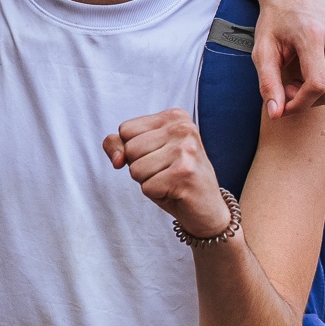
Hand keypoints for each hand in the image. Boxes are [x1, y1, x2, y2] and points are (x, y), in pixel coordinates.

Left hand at [104, 109, 231, 238]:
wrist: (208, 209)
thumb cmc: (174, 178)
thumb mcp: (145, 154)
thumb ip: (119, 145)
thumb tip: (117, 159)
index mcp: (174, 116)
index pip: (125, 130)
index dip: (133, 151)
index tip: (159, 156)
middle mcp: (183, 128)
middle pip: (130, 149)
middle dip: (140, 166)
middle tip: (165, 172)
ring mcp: (185, 150)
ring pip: (136, 169)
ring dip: (148, 181)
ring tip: (170, 181)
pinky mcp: (184, 173)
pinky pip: (146, 187)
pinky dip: (156, 194)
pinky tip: (175, 191)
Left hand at [251, 0, 324, 115]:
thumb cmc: (273, 21)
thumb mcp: (262, 50)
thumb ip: (267, 82)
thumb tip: (276, 115)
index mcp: (313, 35)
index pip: (316, 85)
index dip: (299, 103)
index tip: (283, 103)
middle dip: (308, 101)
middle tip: (288, 88)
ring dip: (323, 99)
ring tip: (301, 83)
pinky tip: (316, 80)